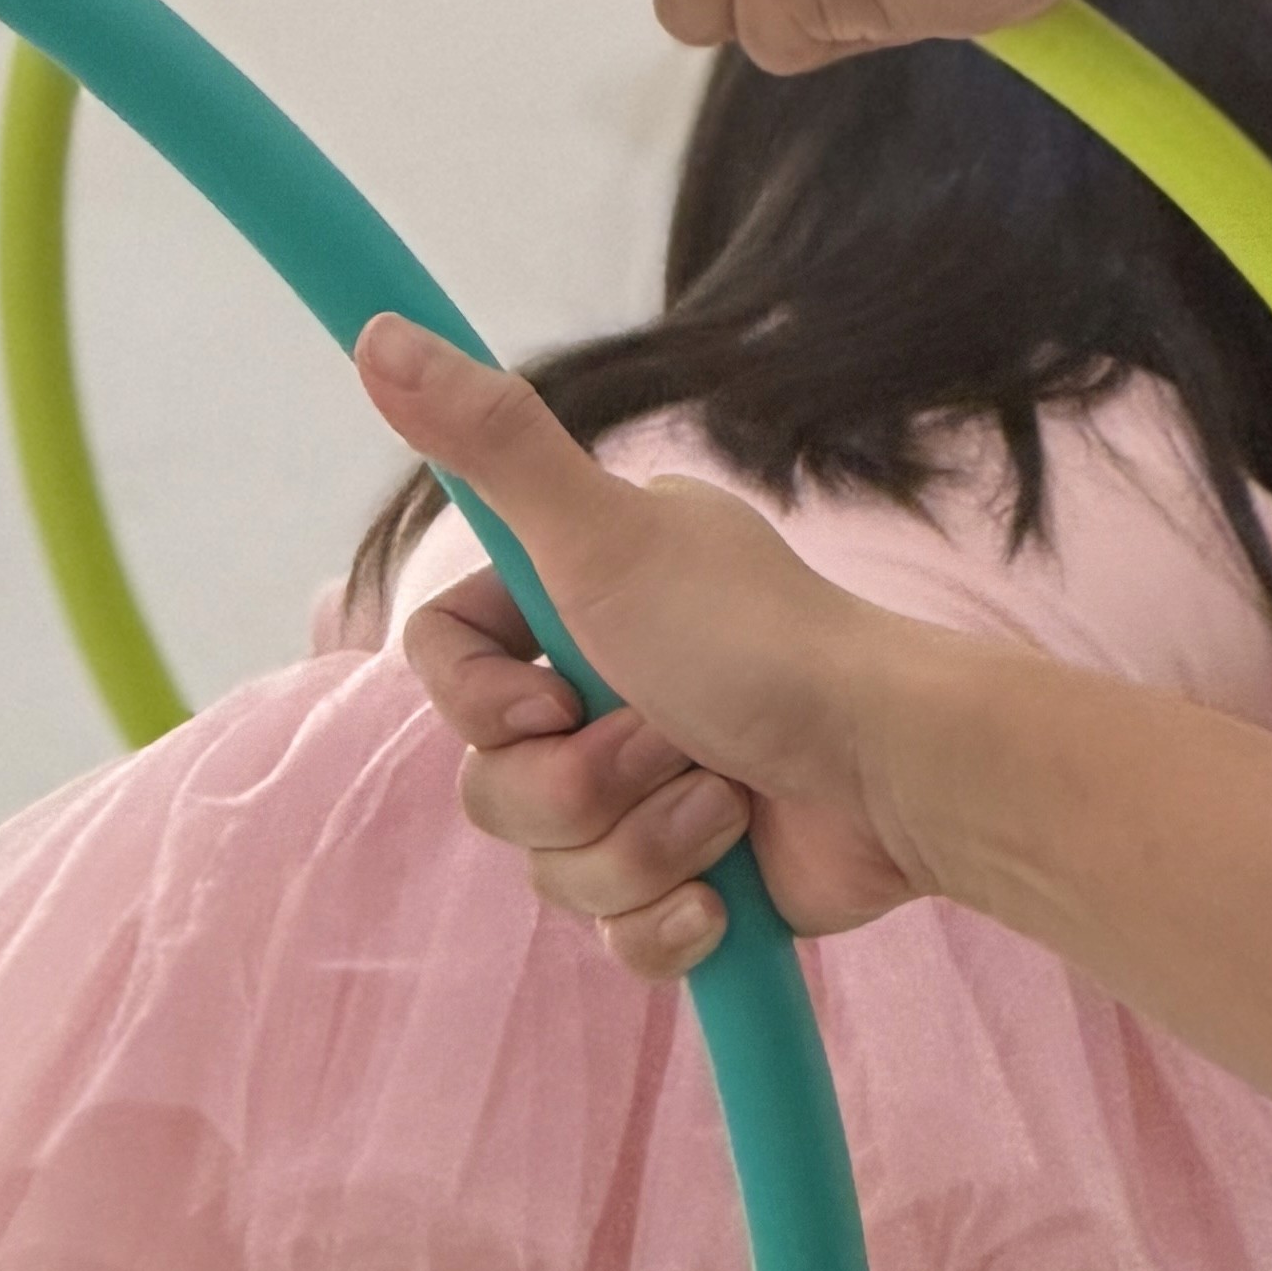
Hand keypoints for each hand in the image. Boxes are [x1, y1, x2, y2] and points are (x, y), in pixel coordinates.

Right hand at [358, 318, 945, 979]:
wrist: (893, 774)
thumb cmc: (760, 644)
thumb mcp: (603, 533)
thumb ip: (489, 441)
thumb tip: (377, 332)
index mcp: (575, 605)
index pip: (443, 669)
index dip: (478, 703)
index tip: (548, 697)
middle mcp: (603, 694)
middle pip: (489, 785)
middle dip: (580, 784)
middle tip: (671, 740)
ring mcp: (643, 795)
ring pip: (549, 866)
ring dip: (639, 845)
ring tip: (724, 804)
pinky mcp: (688, 885)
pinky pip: (613, 939)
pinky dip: (673, 920)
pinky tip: (728, 891)